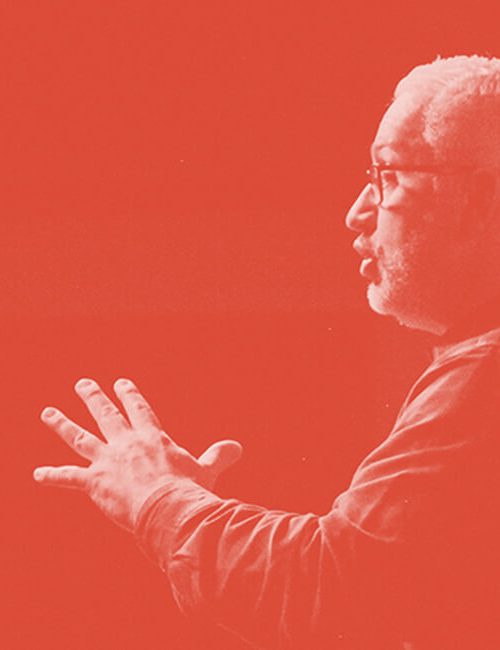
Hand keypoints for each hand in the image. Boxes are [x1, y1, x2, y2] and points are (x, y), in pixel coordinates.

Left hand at [33, 378, 242, 531]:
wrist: (169, 510)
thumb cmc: (189, 491)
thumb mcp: (206, 471)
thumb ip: (219, 456)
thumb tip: (237, 447)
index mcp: (152, 438)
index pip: (139, 410)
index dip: (130, 395)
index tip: (121, 382)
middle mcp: (127, 443)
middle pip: (106, 414)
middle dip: (93, 397)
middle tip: (82, 384)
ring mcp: (108, 461)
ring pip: (80, 437)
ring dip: (62, 424)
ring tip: (47, 412)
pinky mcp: (94, 482)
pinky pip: (68, 478)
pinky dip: (52, 476)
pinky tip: (37, 474)